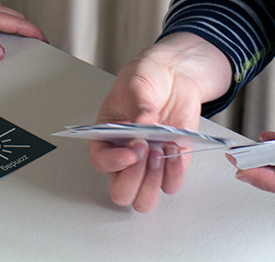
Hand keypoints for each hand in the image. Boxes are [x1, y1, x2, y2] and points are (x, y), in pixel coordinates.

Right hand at [88, 33, 231, 211]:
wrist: (174, 75)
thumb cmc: (147, 77)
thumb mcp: (137, 83)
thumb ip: (139, 103)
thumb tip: (144, 123)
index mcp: (107, 135)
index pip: (100, 161)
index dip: (113, 162)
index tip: (132, 150)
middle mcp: (126, 154)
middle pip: (121, 192)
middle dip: (133, 178)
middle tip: (145, 151)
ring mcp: (149, 162)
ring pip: (144, 199)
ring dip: (153, 181)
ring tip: (160, 150)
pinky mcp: (171, 164)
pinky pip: (171, 186)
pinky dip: (174, 173)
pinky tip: (173, 147)